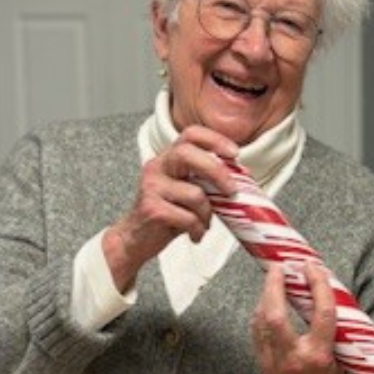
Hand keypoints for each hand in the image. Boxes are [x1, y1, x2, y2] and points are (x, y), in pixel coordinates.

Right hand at [102, 125, 240, 291]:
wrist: (134, 239)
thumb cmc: (165, 215)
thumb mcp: (185, 192)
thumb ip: (205, 182)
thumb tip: (239, 180)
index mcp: (168, 159)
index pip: (190, 134)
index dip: (215, 139)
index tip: (234, 153)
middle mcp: (157, 167)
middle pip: (188, 154)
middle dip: (216, 171)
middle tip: (231, 190)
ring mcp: (152, 187)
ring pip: (194, 194)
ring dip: (207, 213)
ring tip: (203, 224)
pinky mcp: (152, 209)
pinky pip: (187, 217)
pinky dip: (197, 229)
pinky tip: (194, 234)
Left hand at [252, 260, 350, 373]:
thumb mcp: (343, 363)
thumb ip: (333, 334)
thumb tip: (324, 300)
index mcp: (320, 358)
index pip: (321, 313)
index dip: (317, 285)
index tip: (314, 268)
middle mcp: (294, 359)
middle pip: (275, 314)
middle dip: (274, 286)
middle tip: (280, 267)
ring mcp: (274, 364)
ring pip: (261, 322)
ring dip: (265, 297)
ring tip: (274, 281)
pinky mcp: (263, 367)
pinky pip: (257, 334)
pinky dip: (261, 315)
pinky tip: (267, 306)